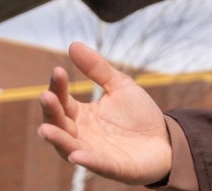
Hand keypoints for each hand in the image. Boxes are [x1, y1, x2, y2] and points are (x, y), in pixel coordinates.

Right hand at [37, 42, 172, 185]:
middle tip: (46, 96)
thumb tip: (73, 45)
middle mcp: (82, 134)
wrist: (166, 139)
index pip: (63, 101)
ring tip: (45, 128)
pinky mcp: (111, 166)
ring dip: (58, 139)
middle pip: (60, 123)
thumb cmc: (139, 115)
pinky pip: (96, 164)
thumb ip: (98, 68)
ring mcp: (94, 152)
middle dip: (52, 111)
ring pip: (69, 147)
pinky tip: (77, 155)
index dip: (58, 87)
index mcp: (82, 115)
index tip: (58, 71)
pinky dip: (86, 160)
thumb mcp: (120, 85)